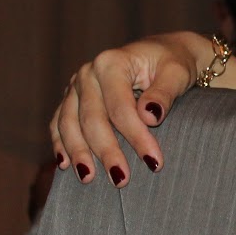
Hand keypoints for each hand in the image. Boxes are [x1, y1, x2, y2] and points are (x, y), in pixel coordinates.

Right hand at [50, 33, 209, 185]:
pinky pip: (59, 123)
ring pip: (69, 124)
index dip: (136, 137)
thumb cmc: (172, 64)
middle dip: (106, 152)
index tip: (154, 162)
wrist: (162, 54)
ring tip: (89, 179)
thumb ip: (164, 93)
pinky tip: (65, 165)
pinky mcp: (71, 99)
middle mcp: (88, 73)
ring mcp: (76, 86)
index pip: (120, 107)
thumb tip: (149, 116)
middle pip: (92, 119)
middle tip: (121, 180)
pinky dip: (61, 144)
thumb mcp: (176, 74)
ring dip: (79, 153)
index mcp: (111, 62)